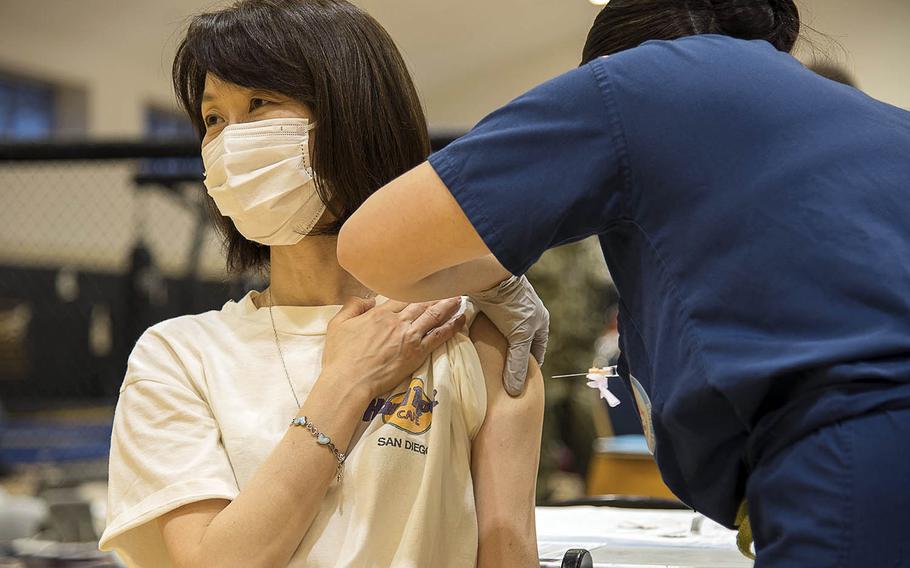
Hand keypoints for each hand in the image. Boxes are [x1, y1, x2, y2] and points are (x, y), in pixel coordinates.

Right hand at [321, 297, 465, 399]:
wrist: (349, 381)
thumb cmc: (340, 356)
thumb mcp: (338, 324)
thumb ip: (353, 306)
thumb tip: (369, 299)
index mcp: (379, 313)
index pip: (403, 296)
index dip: (416, 290)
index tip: (425, 286)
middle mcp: (397, 321)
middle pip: (422, 302)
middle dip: (436, 294)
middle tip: (450, 287)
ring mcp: (409, 336)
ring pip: (434, 315)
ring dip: (448, 305)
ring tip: (459, 298)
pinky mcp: (417, 353)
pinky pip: (439, 336)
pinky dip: (452, 326)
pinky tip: (461, 319)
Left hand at [469, 275, 549, 396]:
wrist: (491, 277)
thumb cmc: (511, 306)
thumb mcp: (518, 337)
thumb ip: (516, 363)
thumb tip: (515, 391)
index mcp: (541, 322)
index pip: (538, 350)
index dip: (529, 366)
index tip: (520, 382)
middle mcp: (528, 315)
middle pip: (522, 343)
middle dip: (513, 358)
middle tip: (503, 376)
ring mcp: (511, 309)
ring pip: (507, 335)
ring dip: (499, 348)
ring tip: (490, 364)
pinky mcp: (495, 305)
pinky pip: (493, 326)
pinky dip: (488, 337)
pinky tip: (479, 346)